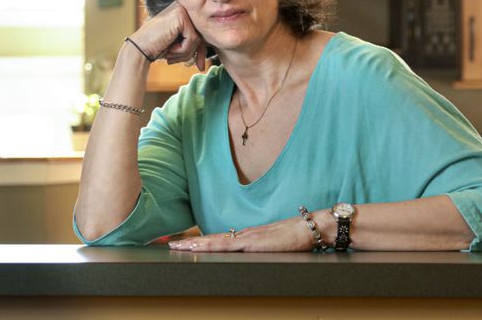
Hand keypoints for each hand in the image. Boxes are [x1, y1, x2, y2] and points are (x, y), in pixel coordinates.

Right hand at [129, 2, 206, 70]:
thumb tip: (206, 60)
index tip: (200, 65)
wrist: (140, 49)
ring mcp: (182, 10)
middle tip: (178, 61)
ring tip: (170, 53)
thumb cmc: (157, 47)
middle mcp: (184, 7)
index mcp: (184, 12)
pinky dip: (183, 49)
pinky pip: (193, 38)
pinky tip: (169, 48)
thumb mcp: (180, 45)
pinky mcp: (181, 16)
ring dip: (185, 52)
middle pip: (201, 35)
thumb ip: (193, 45)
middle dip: (193, 53)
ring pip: (198, 38)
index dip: (200, 51)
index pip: (200, 32)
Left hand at [167, 216, 311, 252]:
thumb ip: (261, 249)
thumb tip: (250, 255)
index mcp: (247, 236)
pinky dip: (213, 246)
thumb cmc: (295, 237)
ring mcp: (248, 238)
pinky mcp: (254, 243)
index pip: (219, 239)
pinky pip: (229, 245)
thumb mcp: (274, 246)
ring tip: (179, 246)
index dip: (201, 242)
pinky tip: (203, 248)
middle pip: (212, 239)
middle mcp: (244, 235)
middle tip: (172, 245)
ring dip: (196, 244)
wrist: (310, 227)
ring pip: (216, 241)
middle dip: (191, 243)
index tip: (185, 244)